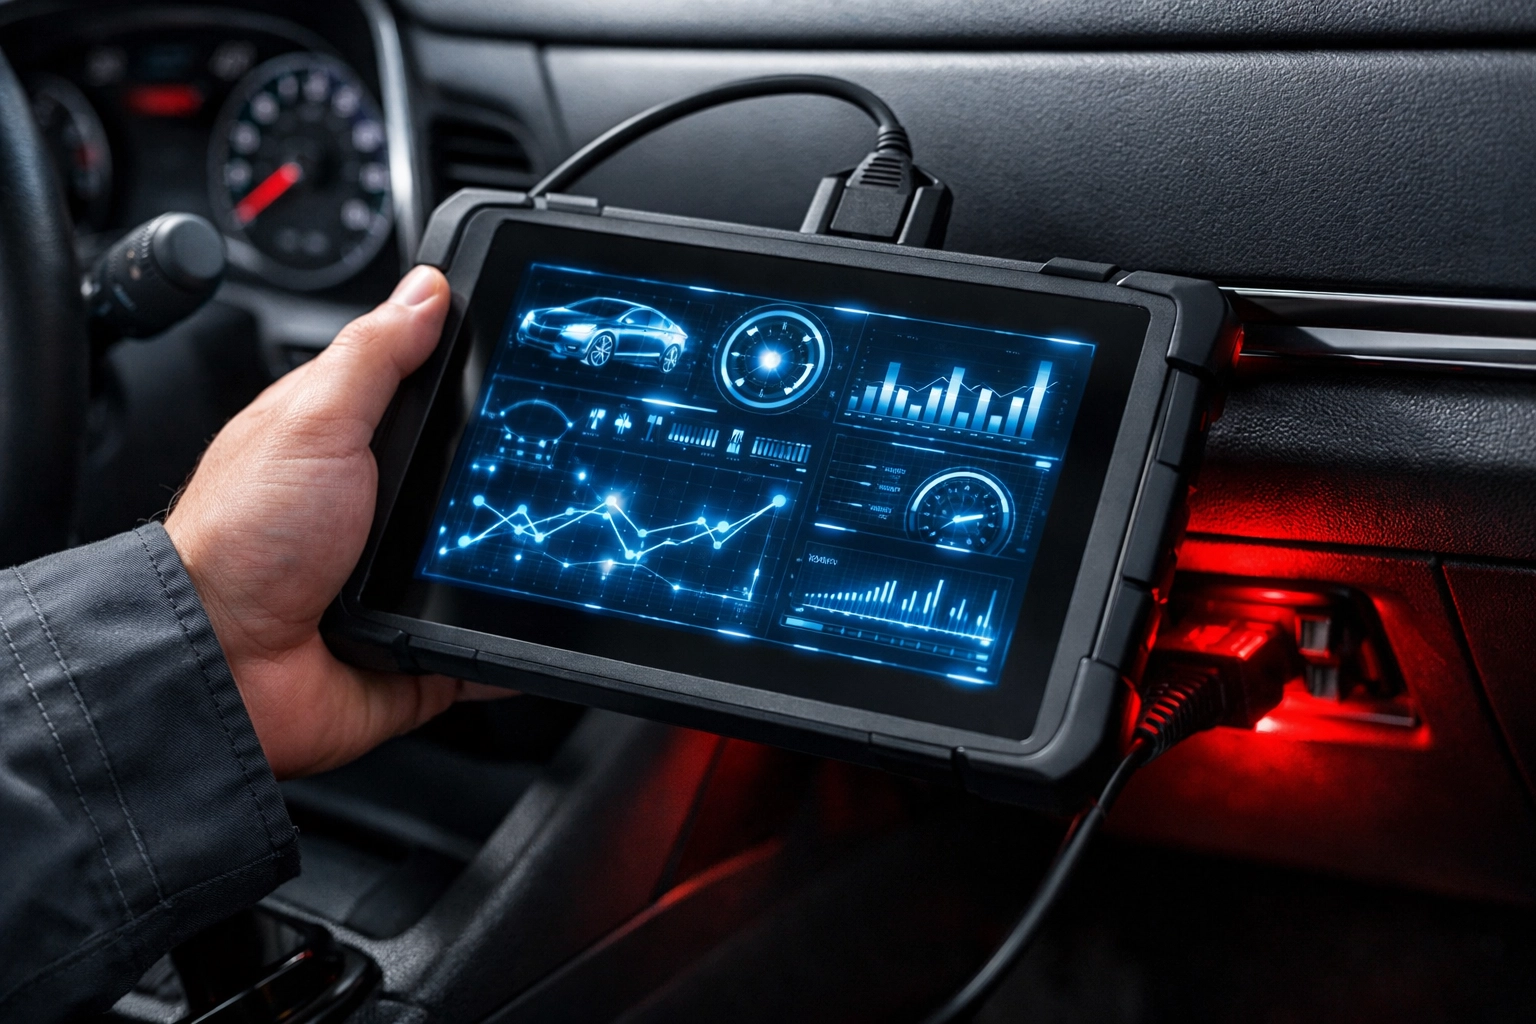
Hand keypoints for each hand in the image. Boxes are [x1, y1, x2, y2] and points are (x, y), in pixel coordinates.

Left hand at [165, 266, 501, 778]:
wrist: (223, 662)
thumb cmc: (240, 540)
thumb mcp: (312, 421)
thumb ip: (373, 356)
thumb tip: (427, 290)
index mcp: (354, 448)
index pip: (435, 402)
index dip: (482, 387)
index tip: (534, 370)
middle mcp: (382, 514)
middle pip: (477, 484)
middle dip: (510, 482)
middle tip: (542, 468)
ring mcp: (405, 582)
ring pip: (491, 563)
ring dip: (515, 562)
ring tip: (541, 548)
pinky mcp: (422, 649)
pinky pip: (485, 648)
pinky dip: (508, 646)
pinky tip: (533, 622)